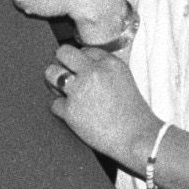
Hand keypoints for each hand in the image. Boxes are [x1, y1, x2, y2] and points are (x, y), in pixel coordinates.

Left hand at [45, 42, 155, 161]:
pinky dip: (62, 110)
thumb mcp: (125, 81)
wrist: (137, 138)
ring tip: (62, 91)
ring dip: (54, 81)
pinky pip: (54, 104)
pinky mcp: (70, 111)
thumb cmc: (135, 115)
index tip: (82, 72)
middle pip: (63, 52)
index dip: (81, 62)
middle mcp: (93, 72)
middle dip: (61, 62)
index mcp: (110, 63)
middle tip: (65, 75)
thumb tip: (81, 69)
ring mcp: (79, 91)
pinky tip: (74, 115)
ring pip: (51, 73)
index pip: (85, 50)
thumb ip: (105, 71)